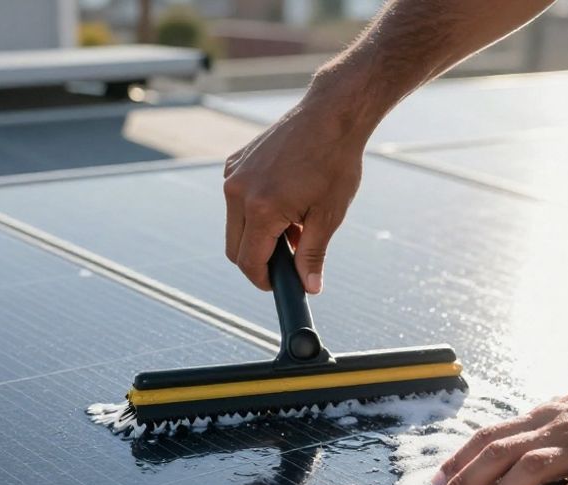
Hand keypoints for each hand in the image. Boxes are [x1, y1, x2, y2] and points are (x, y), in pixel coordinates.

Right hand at [223, 94, 365, 293]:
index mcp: (261, 209)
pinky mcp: (234, 162)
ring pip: (235, 225)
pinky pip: (236, 200)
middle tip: (290, 260)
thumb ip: (312, 255)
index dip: (264, 281)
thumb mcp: (328, 215)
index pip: (249, 262)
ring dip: (258, 235)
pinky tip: (286, 202)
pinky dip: (255, 211)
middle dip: (259, 261)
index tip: (279, 286)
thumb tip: (309, 287)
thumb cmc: (334, 162)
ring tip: (295, 225)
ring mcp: (233, 175)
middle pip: (235, 247)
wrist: (329, 115)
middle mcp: (238, 191)